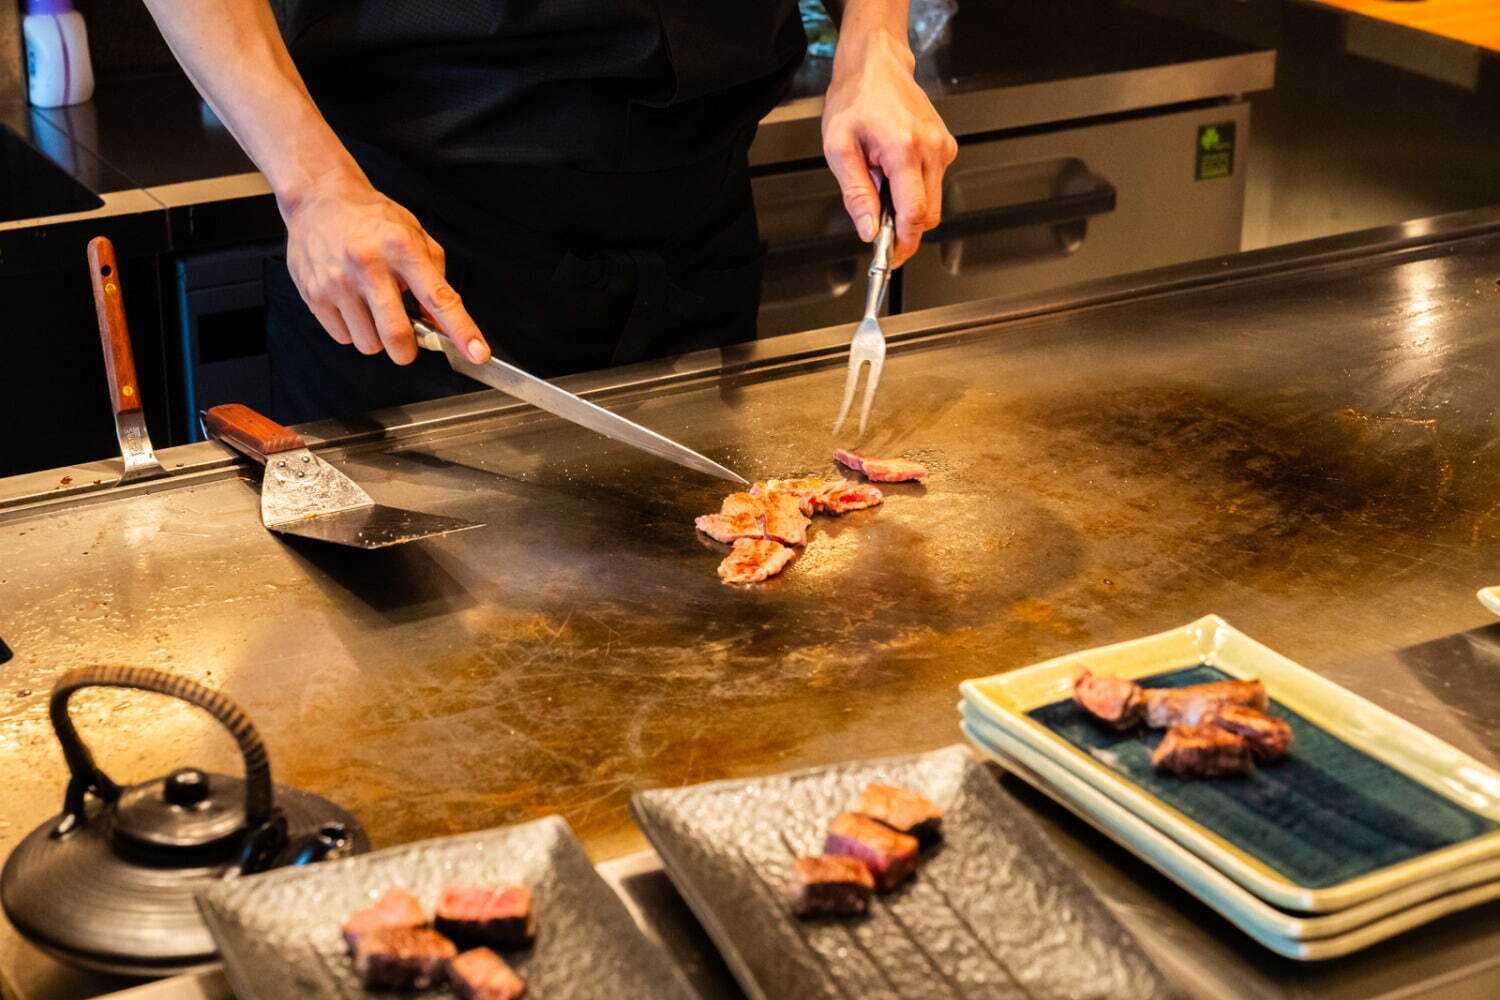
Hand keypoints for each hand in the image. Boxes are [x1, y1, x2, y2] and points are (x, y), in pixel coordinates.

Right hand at [280, 173, 489, 364]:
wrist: (319, 199)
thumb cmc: (372, 219)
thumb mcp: (414, 235)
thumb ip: (435, 279)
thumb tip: (444, 323)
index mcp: (401, 248)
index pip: (438, 297)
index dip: (462, 330)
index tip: (477, 352)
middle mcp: (368, 264)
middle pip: (397, 335)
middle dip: (407, 350)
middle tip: (407, 341)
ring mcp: (338, 281)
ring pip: (368, 343)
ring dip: (378, 339)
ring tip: (373, 310)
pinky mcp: (314, 294)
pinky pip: (343, 338)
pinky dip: (353, 331)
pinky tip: (352, 305)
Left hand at [821, 24, 956, 266]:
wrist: (876, 65)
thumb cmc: (856, 99)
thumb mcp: (839, 149)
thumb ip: (856, 194)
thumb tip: (868, 230)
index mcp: (904, 149)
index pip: (914, 213)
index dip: (903, 243)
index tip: (890, 257)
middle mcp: (932, 148)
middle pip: (929, 214)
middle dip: (904, 229)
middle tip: (876, 226)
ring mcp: (943, 146)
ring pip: (932, 201)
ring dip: (907, 206)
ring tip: (879, 181)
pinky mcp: (946, 146)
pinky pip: (933, 183)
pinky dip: (914, 189)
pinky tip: (892, 170)